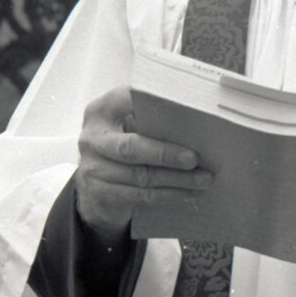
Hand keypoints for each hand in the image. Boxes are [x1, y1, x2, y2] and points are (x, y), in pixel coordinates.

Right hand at [75, 85, 211, 236]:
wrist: (95, 184)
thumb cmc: (123, 144)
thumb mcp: (128, 125)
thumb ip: (150, 121)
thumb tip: (194, 128)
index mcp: (102, 111)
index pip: (127, 101)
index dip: (153, 105)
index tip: (183, 110)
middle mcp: (92, 137)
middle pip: (131, 147)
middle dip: (166, 154)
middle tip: (194, 159)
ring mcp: (92, 167)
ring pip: (140, 176)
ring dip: (176, 179)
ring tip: (203, 179)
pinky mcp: (99, 193)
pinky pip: (139, 196)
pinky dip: (168, 195)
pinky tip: (188, 192)